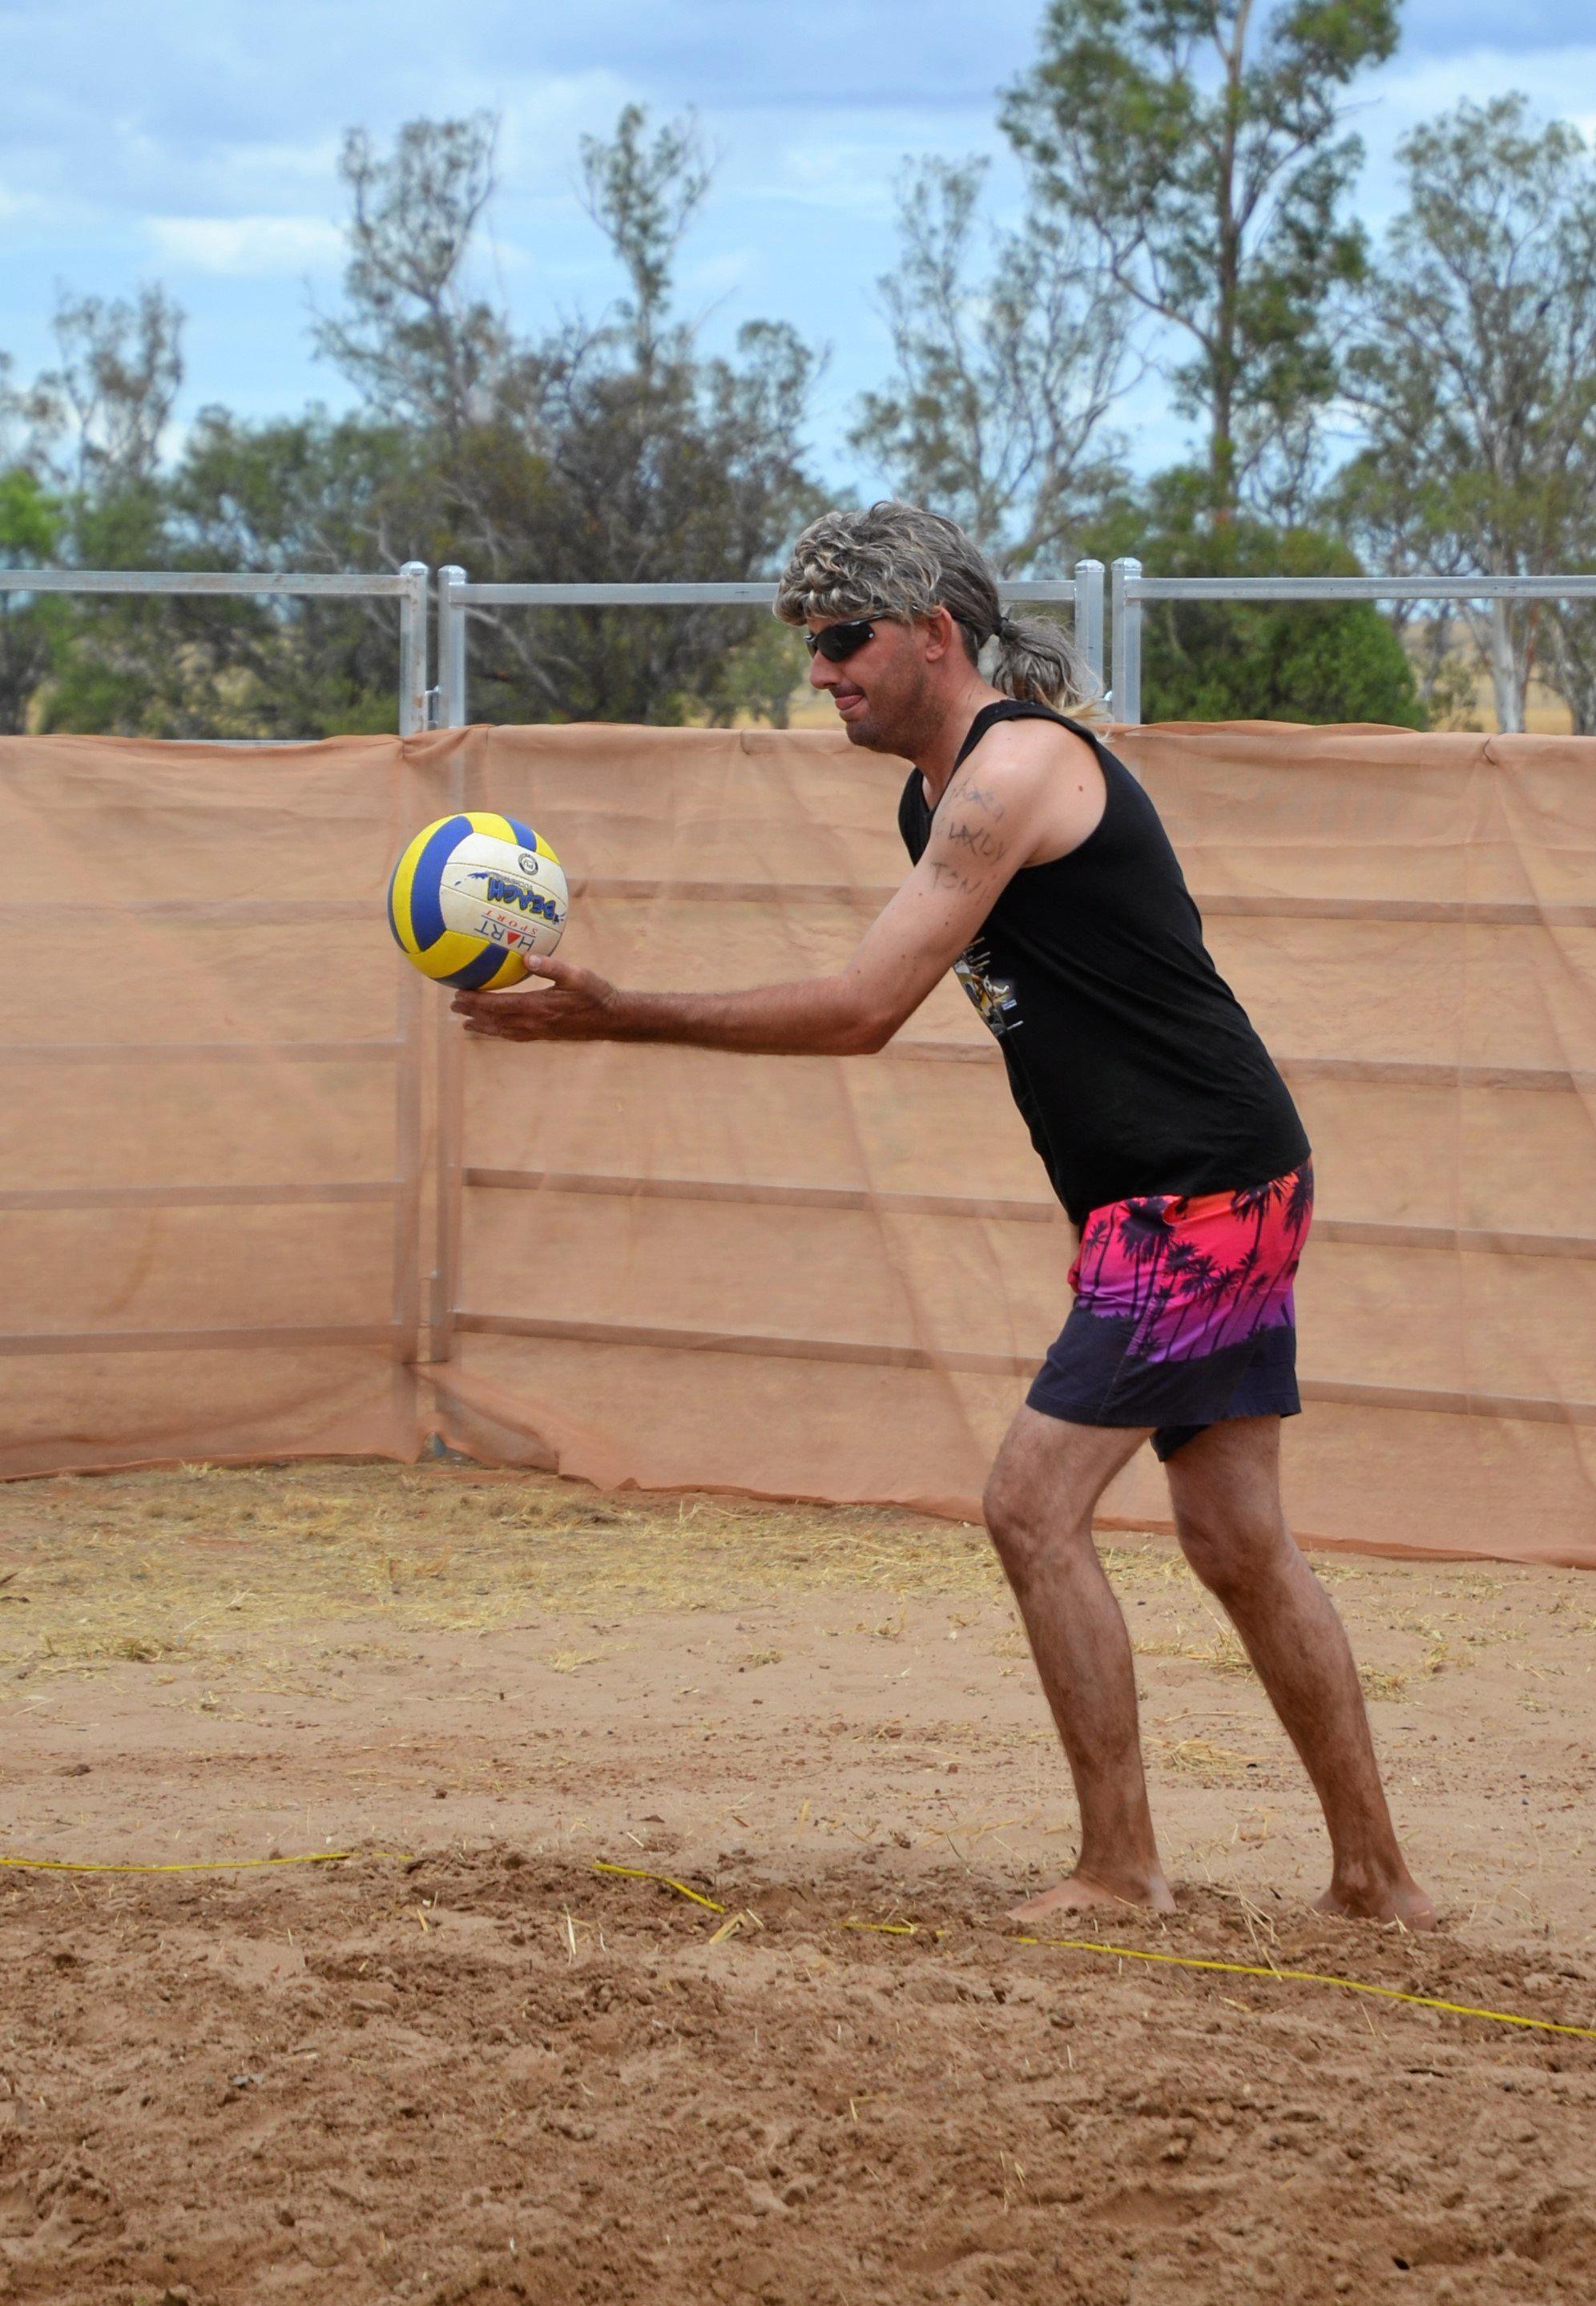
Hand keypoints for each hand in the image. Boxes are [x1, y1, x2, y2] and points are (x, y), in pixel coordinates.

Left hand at [451, 952, 621, 1041]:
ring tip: (464, 1023)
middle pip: (495, 1020)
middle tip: (453, 1008)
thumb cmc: (595, 994)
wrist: (611, 1019)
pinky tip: (494, 1030)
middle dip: (472, 1013)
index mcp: (538, 1007)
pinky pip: (514, 1036)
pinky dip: (499, 1033)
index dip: (476, 1002)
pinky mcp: (544, 1035)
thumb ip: (552, 966)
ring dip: (482, 1026)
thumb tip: (527, 956)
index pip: (498, 1005)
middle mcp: (533, 1023)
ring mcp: (538, 1032)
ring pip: (502, 1031)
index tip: (458, 996)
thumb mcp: (577, 975)